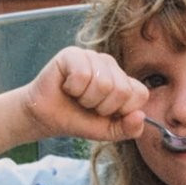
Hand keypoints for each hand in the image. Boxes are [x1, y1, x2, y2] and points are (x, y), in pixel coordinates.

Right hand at [22, 47, 148, 141]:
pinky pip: (83, 75)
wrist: (45, 117)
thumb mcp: (106, 130)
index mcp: (123, 80)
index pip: (140, 94)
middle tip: (87, 104)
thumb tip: (141, 116)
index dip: (121, 111)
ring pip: (103, 83)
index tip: (104, 113)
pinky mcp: (72, 54)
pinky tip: (66, 86)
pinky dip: (72, 89)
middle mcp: (110, 65)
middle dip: (101, 107)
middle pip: (122, 90)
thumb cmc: (76, 119)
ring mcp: (92, 56)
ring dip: (85, 99)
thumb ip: (128, 128)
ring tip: (76, 96)